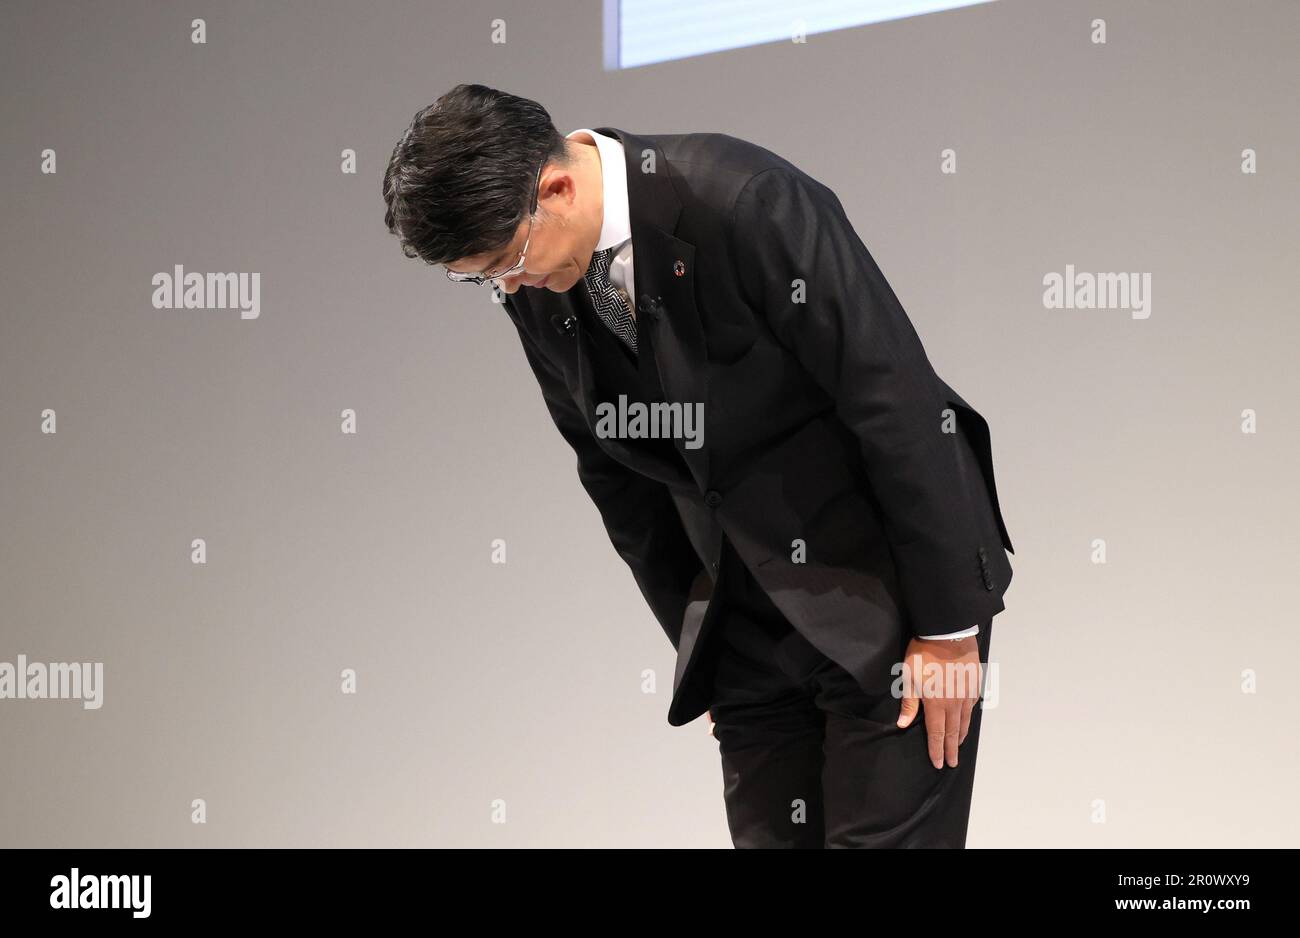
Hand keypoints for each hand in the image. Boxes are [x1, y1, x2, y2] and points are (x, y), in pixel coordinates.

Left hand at [896, 636, 982, 769]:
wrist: (948, 633)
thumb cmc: (924, 653)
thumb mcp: (909, 677)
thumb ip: (909, 702)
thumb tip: (903, 724)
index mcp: (936, 703)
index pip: (936, 733)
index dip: (937, 750)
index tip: (939, 763)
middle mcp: (954, 703)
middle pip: (953, 731)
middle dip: (951, 749)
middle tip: (952, 763)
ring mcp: (966, 694)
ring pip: (965, 721)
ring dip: (961, 735)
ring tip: (958, 745)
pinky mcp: (974, 684)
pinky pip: (972, 707)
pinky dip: (968, 717)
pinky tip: (966, 720)